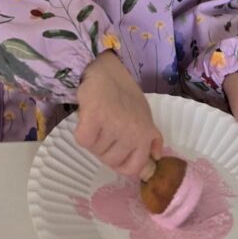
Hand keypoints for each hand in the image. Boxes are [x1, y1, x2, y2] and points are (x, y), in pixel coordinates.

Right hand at [75, 51, 163, 177]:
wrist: (106, 70)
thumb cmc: (125, 94)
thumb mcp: (144, 115)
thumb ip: (150, 139)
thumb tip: (156, 159)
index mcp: (145, 134)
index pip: (133, 168)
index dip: (121, 162)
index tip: (115, 149)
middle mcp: (132, 132)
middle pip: (111, 161)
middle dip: (104, 149)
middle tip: (104, 128)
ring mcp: (113, 125)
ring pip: (95, 151)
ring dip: (93, 139)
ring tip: (97, 120)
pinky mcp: (94, 118)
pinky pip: (83, 141)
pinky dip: (82, 133)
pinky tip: (87, 119)